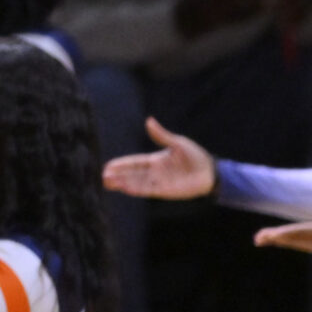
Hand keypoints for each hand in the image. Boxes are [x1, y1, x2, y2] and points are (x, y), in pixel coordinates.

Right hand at [101, 117, 216, 200]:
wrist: (210, 172)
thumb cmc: (196, 156)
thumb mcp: (178, 143)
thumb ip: (162, 135)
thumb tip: (148, 121)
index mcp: (155, 160)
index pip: (134, 162)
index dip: (121, 164)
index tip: (108, 166)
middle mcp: (154, 172)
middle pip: (132, 174)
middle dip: (117, 175)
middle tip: (101, 177)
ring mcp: (159, 182)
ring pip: (137, 183)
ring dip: (123, 183)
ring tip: (108, 183)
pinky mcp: (165, 191)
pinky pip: (148, 190)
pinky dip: (136, 189)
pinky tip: (125, 188)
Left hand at [254, 203, 311, 251]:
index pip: (301, 233)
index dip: (286, 233)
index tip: (273, 234)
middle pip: (292, 239)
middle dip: (275, 238)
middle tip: (258, 238)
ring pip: (291, 242)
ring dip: (275, 241)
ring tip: (258, 239)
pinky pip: (294, 243)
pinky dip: (281, 242)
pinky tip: (270, 240)